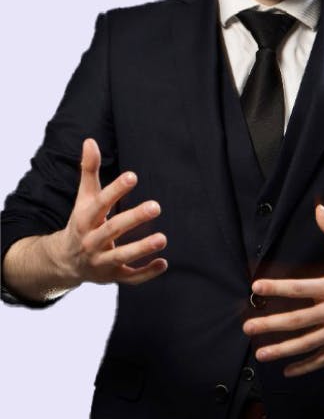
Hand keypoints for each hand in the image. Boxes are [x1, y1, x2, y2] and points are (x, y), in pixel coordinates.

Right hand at [59, 138, 167, 286]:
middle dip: (134, 218)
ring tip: (162, 238)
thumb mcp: (84, 197)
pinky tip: (164, 262)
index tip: (132, 176)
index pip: (100, 203)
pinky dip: (146, 273)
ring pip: (122, 256)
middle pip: (113, 229)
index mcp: (85, 219)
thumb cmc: (82, 221)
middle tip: (156, 206)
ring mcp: (102, 261)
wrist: (65, 261)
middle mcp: (92, 241)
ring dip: (142, 248)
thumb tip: (90, 141)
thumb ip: (89, 170)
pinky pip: (130, 278)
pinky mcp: (112, 276)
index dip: (115, 190)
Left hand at [243, 204, 323, 377]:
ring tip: (262, 353)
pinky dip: (306, 365)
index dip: (278, 288)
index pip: (300, 288)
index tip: (257, 288)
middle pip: (299, 320)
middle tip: (249, 326)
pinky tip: (289, 370)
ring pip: (308, 343)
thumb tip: (319, 209)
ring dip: (283, 349)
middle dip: (271, 324)